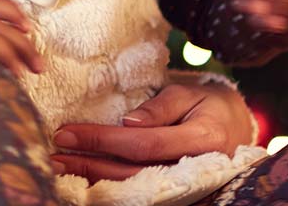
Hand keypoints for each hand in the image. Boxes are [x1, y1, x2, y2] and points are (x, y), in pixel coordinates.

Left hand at [50, 76, 256, 180]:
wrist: (234, 128)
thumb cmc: (208, 105)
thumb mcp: (188, 94)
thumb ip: (159, 108)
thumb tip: (126, 122)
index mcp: (202, 140)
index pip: (142, 144)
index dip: (102, 139)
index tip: (67, 132)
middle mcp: (194, 169)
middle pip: (131, 171)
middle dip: (89, 163)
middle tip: (54, 154)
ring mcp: (185, 186)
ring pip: (132, 186)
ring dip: (93, 177)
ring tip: (61, 166)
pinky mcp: (175, 192)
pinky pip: (138, 190)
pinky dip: (109, 185)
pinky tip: (85, 177)